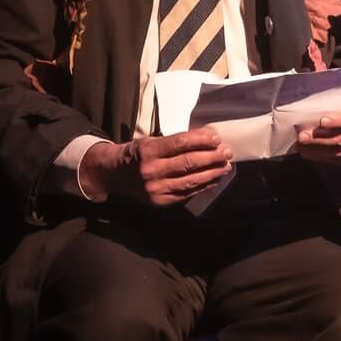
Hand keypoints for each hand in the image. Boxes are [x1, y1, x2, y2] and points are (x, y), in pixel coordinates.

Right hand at [83, 129, 232, 207]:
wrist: (113, 175)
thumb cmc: (136, 153)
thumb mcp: (149, 141)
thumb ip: (174, 142)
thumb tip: (206, 138)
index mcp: (148, 151)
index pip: (180, 143)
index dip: (201, 140)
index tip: (216, 138)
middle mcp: (151, 171)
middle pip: (188, 163)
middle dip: (211, 157)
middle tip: (227, 152)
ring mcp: (155, 189)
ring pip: (190, 181)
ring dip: (212, 173)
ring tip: (226, 166)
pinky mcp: (159, 202)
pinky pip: (186, 193)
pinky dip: (203, 186)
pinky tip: (214, 179)